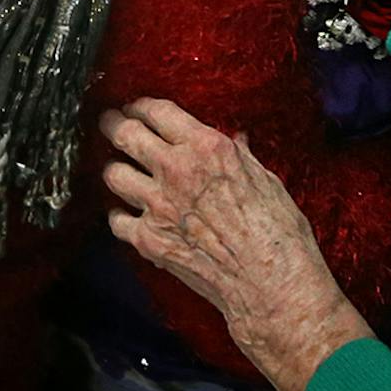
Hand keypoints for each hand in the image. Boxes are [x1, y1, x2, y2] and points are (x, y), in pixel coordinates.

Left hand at [100, 98, 370, 390]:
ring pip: (112, 174)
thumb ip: (242, 157)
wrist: (272, 285)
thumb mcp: (267, 181)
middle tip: (111, 123)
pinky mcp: (149, 240)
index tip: (136, 107)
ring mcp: (158, 205)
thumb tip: (236, 139)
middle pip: (124, 133)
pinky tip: (129, 217)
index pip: (157, 111)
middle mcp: (176, 170)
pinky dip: (121, 217)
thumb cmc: (279, 233)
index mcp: (207, 148)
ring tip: (120, 171)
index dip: (141, 105)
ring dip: (115, 171)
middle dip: (113, 124)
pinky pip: (116, 220)